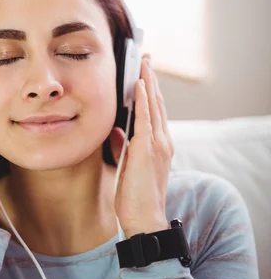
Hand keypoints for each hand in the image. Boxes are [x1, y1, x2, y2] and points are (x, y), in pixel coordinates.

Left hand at [109, 54, 173, 237]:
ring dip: (149, 82)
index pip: (155, 110)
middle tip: (146, 59)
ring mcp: (158, 144)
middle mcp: (162, 141)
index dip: (151, 89)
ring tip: (144, 63)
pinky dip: (144, 99)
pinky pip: (146, 118)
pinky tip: (140, 84)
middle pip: (157, 102)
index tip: (145, 72)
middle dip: (151, 79)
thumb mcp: (127, 165)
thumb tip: (115, 130)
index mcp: (159, 145)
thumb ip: (123, 146)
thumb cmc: (136, 197)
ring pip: (154, 105)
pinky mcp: (147, 149)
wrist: (145, 219)